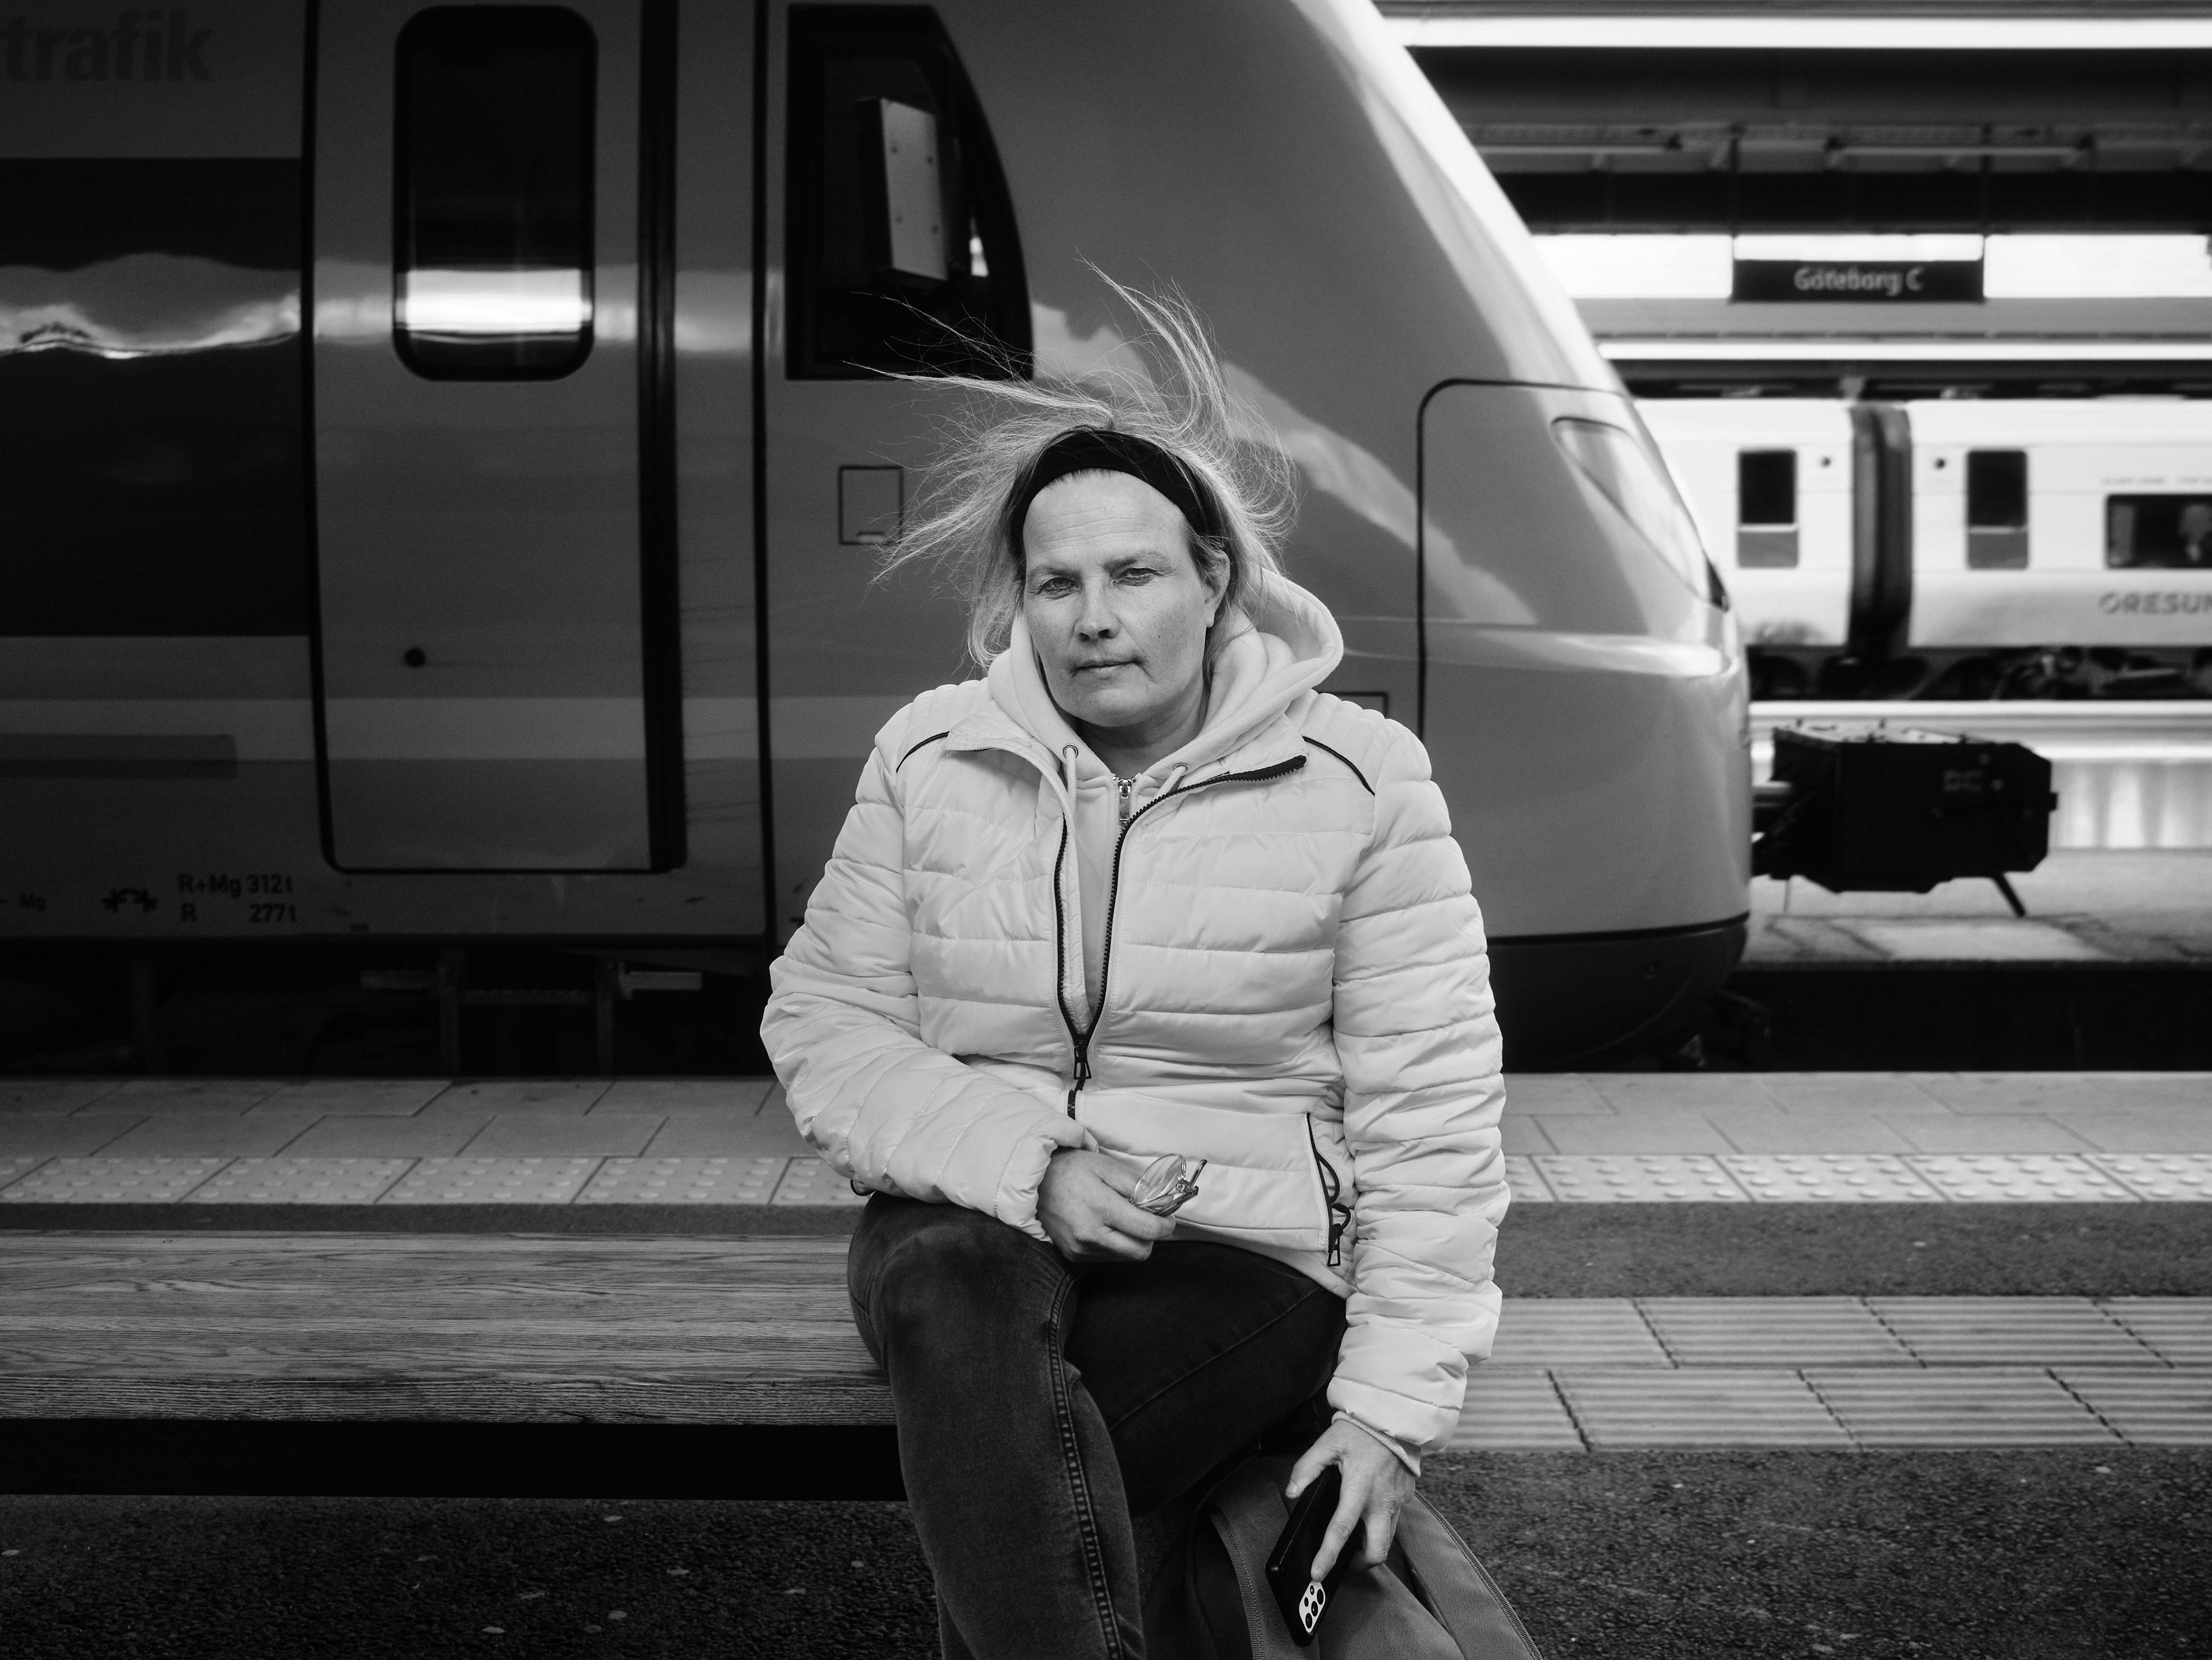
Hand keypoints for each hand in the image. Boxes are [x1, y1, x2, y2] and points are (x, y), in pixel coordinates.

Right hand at [1037, 1149, 1176, 1262]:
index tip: (1166, 1217)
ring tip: (1120, 1218)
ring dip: (1131, 1241)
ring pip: (1125, 1257)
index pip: (1148, 1230)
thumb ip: (1137, 1186)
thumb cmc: (1072, 1169)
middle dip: (1150, 1237)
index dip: (1165, 1225)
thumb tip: (1161, 1202)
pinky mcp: (1074, 1256)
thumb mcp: (1106, 1166)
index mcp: (1101, 1208)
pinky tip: (1104, 1226)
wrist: (1034, 1182)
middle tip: (1145, 1218)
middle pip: (1141, 1252)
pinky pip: (1107, 1257)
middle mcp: (1090, 1234)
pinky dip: (1114, 1245)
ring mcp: (1081, 1249)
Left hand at [1286, 1419, 1414, 1581]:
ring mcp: (1397, 1501)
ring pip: (1388, 1540)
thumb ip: (1307, 1468)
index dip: (1328, 1555)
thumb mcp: (1327, 1443)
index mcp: (1358, 1487)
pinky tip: (1369, 1514)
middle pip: (1376, 1550)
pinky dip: (1381, 1525)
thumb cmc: (1359, 1431)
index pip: (1341, 1529)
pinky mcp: (1406, 1497)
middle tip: (1345, 1559)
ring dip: (1372, 1546)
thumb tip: (1292, 1492)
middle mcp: (1381, 1500)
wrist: (1394, 1417)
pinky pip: (1394, 1521)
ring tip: (1355, 1540)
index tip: (1318, 1573)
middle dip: (1361, 1563)